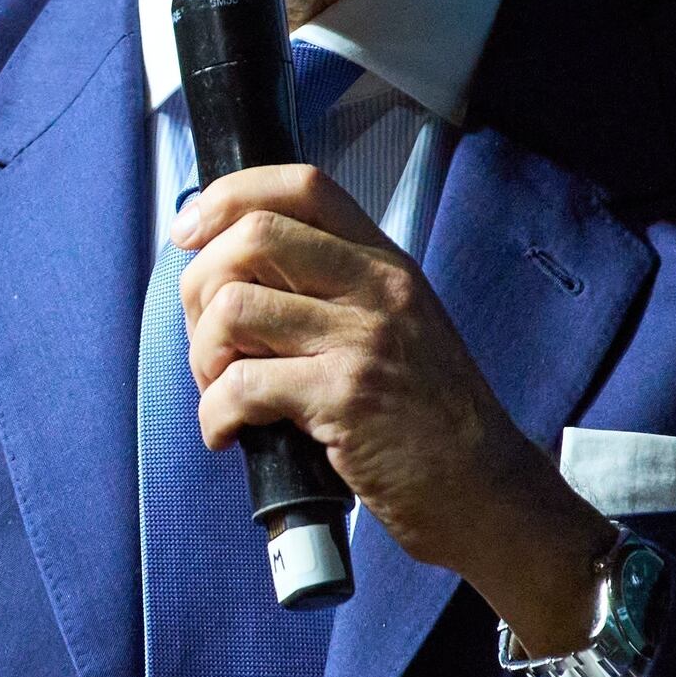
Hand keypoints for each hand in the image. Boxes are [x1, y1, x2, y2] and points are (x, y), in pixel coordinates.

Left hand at [173, 164, 613, 651]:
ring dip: (203, 356)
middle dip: (198, 288)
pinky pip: (242, 385)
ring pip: (235, 307)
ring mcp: (363, 340)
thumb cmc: (430, 420)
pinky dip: (215, 414)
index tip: (189, 232)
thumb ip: (332, 292)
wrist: (486, 491)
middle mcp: (377, 288)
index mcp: (385, 264)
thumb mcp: (397, 329)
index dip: (229, 197)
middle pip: (253, 237)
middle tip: (206, 343)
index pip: (303, 185)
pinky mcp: (345, 398)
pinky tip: (228, 434)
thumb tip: (233, 274)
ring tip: (221, 392)